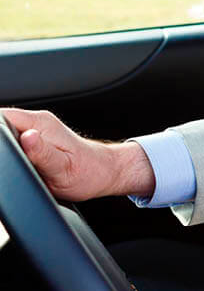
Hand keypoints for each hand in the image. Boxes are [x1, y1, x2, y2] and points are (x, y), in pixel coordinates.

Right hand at [0, 108, 153, 199]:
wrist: (105, 172)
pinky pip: (15, 139)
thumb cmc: (89, 172)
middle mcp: (38, 122)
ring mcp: (37, 129)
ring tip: (24, 164)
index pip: (2, 117)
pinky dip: (13, 150)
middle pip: (2, 124)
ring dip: (6, 147)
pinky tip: (23, 162)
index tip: (2, 152)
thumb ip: (43, 154)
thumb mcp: (63, 168)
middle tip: (16, 163)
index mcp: (41, 123)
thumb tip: (28, 137)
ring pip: (7, 132)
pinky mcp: (37, 137)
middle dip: (0, 143)